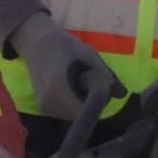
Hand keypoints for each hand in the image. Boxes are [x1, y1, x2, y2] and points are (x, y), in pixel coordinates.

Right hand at [10, 10, 126, 119]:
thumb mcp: (88, 55)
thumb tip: (122, 94)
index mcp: (58, 89)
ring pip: (72, 115)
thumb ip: (104, 75)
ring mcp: (43, 107)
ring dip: (81, 103)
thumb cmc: (62, 45)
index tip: (100, 88)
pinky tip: (70, 86)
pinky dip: (72, 102)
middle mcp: (48, 103)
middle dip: (90, 102)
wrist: (34, 42)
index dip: (97, 102)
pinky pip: (64, 112)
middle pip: (79, 115)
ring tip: (78, 81)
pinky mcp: (42, 108)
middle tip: (90, 81)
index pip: (84, 111)